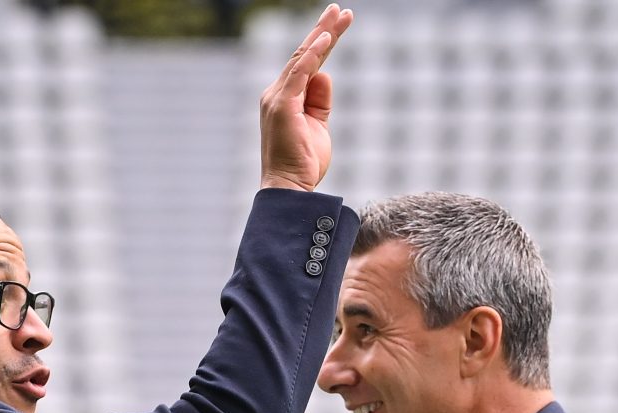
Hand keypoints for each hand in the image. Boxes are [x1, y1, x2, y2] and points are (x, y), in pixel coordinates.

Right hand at [260, 4, 353, 192]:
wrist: (290, 189)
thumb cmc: (303, 163)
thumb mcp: (318, 126)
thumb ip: (320, 100)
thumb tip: (325, 74)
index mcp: (284, 98)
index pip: (306, 64)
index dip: (323, 43)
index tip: (339, 24)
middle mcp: (277, 93)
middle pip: (304, 55)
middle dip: (324, 30)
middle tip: (341, 10)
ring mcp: (278, 98)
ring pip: (303, 58)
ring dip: (323, 35)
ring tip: (341, 16)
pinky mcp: (282, 105)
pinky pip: (300, 73)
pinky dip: (314, 54)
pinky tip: (327, 39)